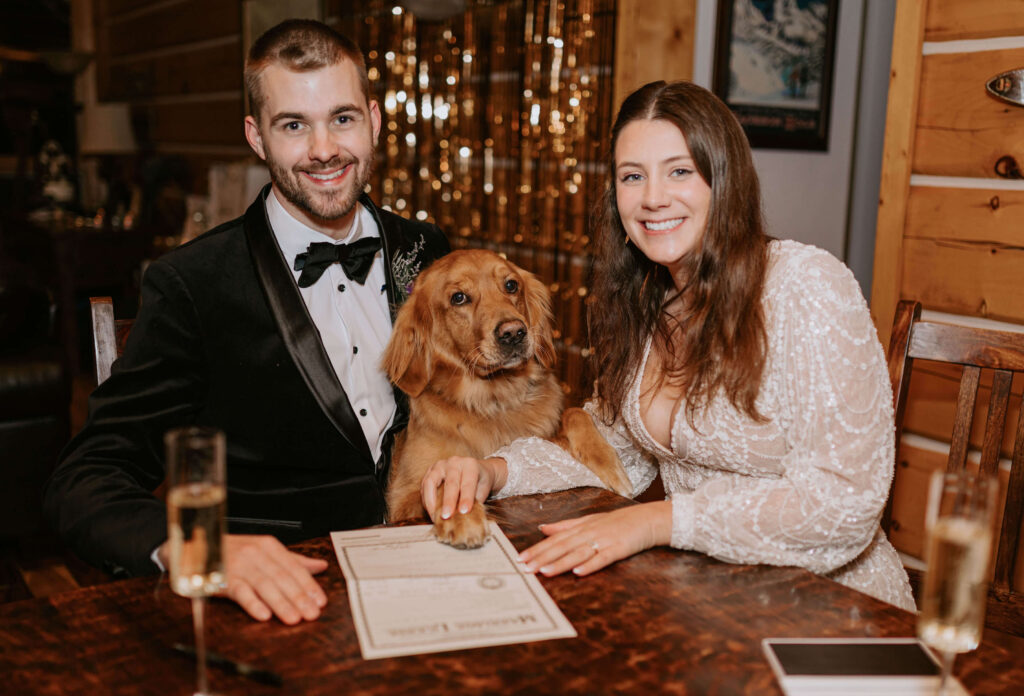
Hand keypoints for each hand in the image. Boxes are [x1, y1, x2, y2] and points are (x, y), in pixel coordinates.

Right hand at [162, 534, 328, 623]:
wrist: (195, 548)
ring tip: (294, 618)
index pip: (293, 567)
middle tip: (312, 614)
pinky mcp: (221, 578)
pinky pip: (239, 592)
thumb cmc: (233, 551)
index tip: (320, 601)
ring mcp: (238, 566)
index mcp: (268, 546)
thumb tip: (321, 566)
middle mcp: (255, 554)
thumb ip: (293, 560)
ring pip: (264, 585)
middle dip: (299, 597)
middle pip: (281, 577)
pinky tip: (263, 615)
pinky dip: (252, 603)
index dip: (308, 585)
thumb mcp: (264, 550)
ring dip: (281, 603)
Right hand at [421, 456, 507, 521]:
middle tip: (446, 517)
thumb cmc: (480, 481)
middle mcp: (454, 462)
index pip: (468, 483)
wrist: (474, 470)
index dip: (466, 498)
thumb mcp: (483, 489)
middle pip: (450, 482)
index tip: (464, 512)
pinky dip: (426, 500)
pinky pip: (424, 486)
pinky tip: (431, 511)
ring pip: (431, 482)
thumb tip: (465, 518)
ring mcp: (440, 465)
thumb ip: (475, 501)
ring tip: (435, 517)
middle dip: (448, 501)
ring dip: (431, 502)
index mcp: (470, 464)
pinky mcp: (430, 471)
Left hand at [518, 500, 671, 576]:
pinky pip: (602, 558)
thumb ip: (565, 526)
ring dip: (561, 563)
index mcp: (580, 527)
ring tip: (544, 572)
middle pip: (562, 547)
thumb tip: (542, 528)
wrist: (647, 519)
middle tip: (525, 568)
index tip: (521, 559)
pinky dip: (590, 565)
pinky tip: (579, 573)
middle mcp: (589, 533)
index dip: (537, 549)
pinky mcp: (618, 549)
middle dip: (542, 558)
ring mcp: (603, 540)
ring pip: (578, 553)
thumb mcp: (589, 520)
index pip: (554, 540)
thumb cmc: (617, 522)